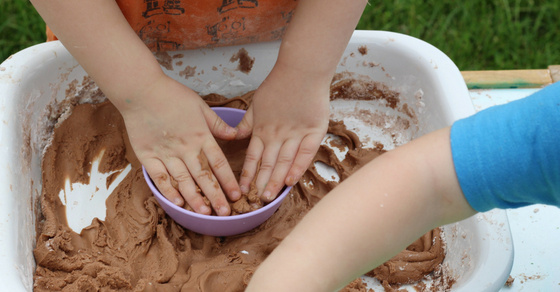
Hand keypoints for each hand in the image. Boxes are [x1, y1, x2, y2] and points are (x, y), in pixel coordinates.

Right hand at [121, 75, 241, 215]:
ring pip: (183, 181)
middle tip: (224, 213)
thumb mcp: (200, 105)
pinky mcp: (147, 155)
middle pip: (203, 176)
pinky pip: (160, 177)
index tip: (236, 195)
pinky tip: (178, 203)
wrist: (141, 90)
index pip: (218, 162)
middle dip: (215, 196)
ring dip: (195, 199)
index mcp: (201, 135)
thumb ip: (217, 124)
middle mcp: (186, 147)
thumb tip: (235, 135)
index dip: (228, 180)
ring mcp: (166, 153)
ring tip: (205, 213)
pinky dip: (169, 191)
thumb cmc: (172, 94)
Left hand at [235, 65, 329, 201]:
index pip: (253, 157)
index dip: (248, 174)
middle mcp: (277, 135)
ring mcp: (295, 134)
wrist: (302, 70)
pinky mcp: (313, 131)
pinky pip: (304, 154)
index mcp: (262, 129)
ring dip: (276, 180)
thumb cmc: (279, 84)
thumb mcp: (256, 103)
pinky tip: (291, 182)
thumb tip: (235, 136)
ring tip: (269, 197)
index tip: (242, 190)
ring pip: (283, 162)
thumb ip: (247, 122)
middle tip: (256, 201)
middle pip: (268, 163)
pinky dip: (298, 168)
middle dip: (261, 183)